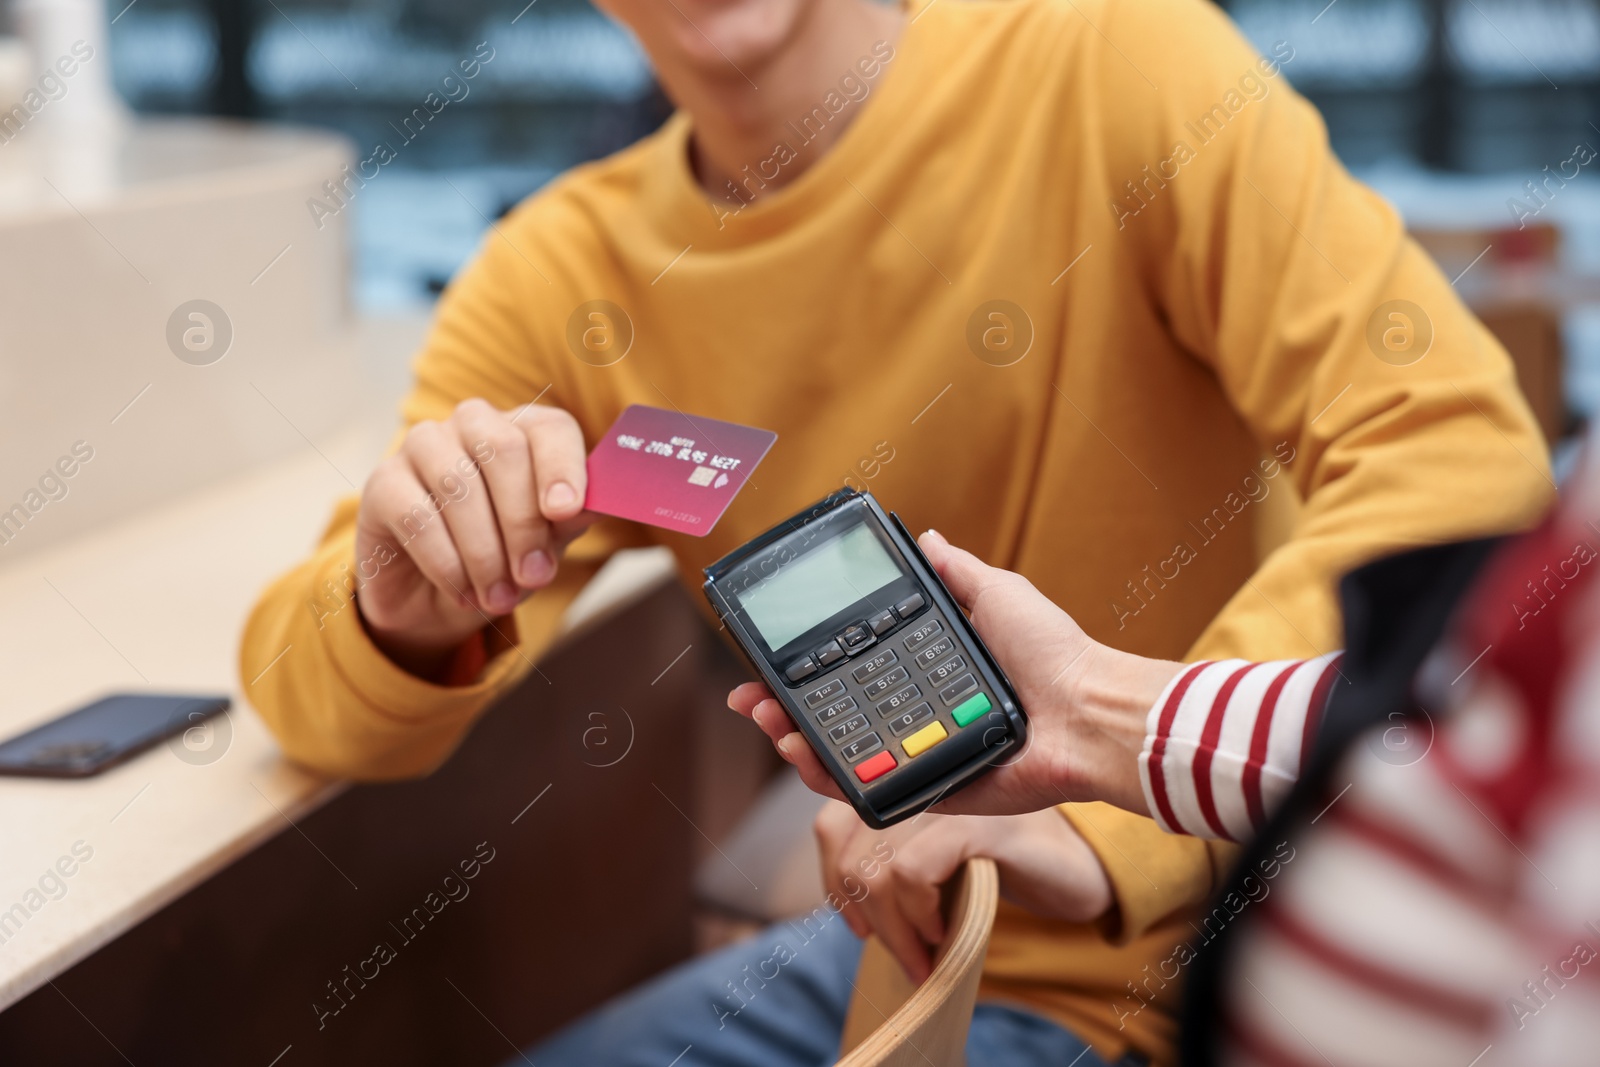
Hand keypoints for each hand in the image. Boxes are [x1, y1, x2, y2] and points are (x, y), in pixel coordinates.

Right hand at [353, 399, 593, 676]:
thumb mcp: (546, 544)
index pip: (550, 428)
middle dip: (523, 523)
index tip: (566, 512)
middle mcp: (473, 424)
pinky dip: (447, 564)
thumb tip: (594, 506)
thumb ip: (569, 520)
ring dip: (485, 553)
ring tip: (499, 597)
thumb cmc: (502, 556)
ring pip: (459, 486)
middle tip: (534, 576)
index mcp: (524, 430)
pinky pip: (417, 517)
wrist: (436, 598)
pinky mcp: (382, 482)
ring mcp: (423, 446)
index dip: (561, 467)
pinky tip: (463, 591)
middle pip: (504, 451)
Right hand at [730, 531, 1181, 816]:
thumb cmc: (1055, 655)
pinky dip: (831, 781)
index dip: (809, 667)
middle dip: (784, 709)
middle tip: (754, 697)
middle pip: (834, 719)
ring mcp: (920, 757)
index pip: (853, 673)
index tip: (773, 657)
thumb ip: (956, 573)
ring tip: (772, 721)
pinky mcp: (932, 792)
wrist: (1089, 713)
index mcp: (929, 676)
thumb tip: (926, 537)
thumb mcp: (998, 595)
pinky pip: (872, 793)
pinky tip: (804, 757)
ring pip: (841, 759)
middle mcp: (918, 718)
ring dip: (795, 742)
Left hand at [814, 801, 1111, 982]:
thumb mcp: (937, 863)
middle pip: (852, 851)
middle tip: (903, 954)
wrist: (1077, 869)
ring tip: (923, 956)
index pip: (834, 820)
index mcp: (904, 787)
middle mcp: (921, 784)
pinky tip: (942, 932)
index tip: (856, 926)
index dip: (833, 878)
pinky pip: (913, 870)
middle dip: (867, 917)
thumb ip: (892, 865)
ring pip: (877, 867)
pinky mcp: (979, 823)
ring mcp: (951, 800)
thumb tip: (846, 907)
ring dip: (894, 929)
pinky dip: (919, 913)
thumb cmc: (1001, 866)